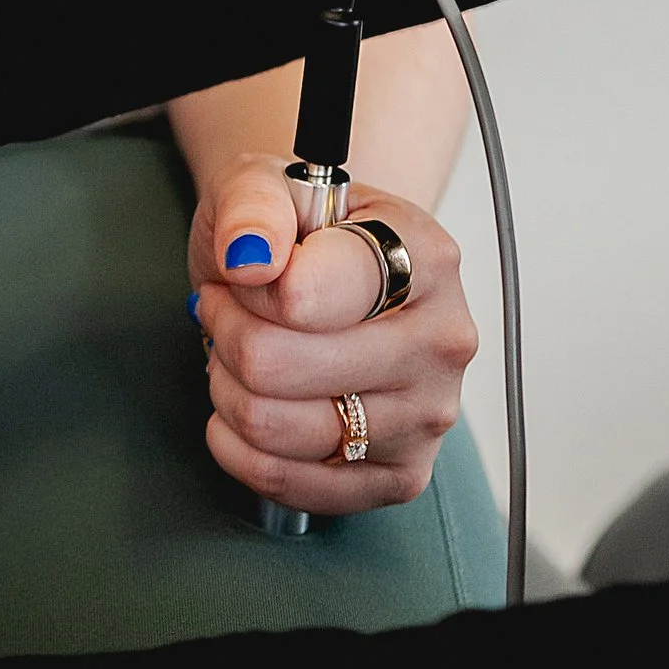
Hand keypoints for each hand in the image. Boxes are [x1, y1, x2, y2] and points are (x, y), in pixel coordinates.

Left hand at [189, 159, 478, 520]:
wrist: (320, 276)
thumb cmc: (295, 234)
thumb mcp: (263, 184)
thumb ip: (253, 203)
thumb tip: (251, 257)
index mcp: (424, 256)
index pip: (301, 297)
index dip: (246, 285)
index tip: (244, 269)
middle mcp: (444, 339)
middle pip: (278, 368)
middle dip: (226, 336)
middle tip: (225, 312)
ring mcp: (430, 414)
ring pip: (277, 427)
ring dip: (228, 390)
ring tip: (237, 355)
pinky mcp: (403, 474)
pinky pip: (293, 484)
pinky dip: (241, 448)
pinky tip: (240, 410)